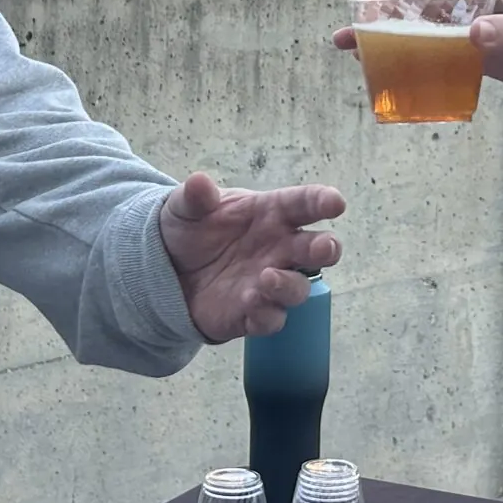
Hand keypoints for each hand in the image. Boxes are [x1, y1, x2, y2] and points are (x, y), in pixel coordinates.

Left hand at [160, 172, 344, 342]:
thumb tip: (199, 183)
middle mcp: (279, 248)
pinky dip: (266, 313)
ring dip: (290, 285)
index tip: (335, 202)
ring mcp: (269, 282)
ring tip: (268, 277)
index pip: (304, 204)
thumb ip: (195, 197)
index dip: (322, 201)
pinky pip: (270, 319)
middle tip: (325, 248)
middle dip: (327, 248)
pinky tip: (251, 302)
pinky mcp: (252, 314)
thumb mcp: (186, 207)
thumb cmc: (192, 229)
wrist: (168, 269)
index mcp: (271, 213)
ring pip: (298, 288)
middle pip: (316, 249)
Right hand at [336, 0, 502, 93]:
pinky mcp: (475, 50)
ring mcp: (470, 23)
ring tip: (353, 50)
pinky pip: (433, 49)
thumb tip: (473, 34)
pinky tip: (390, 72)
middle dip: (377, 9)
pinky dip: (410, 56)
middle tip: (348, 30)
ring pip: (417, 23)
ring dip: (386, 33)